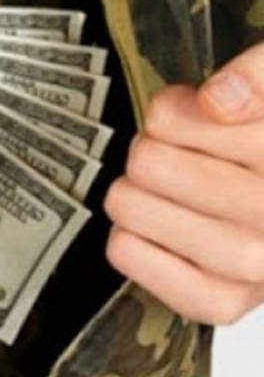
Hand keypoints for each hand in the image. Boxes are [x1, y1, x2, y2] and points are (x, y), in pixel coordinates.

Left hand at [104, 43, 263, 324]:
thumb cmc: (260, 143)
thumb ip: (256, 74)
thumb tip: (217, 102)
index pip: (171, 119)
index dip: (174, 109)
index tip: (204, 117)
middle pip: (145, 160)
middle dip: (154, 150)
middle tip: (183, 157)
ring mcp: (252, 265)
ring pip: (129, 204)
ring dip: (139, 191)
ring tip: (173, 190)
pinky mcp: (219, 302)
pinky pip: (126, 252)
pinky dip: (130, 236)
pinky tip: (162, 228)